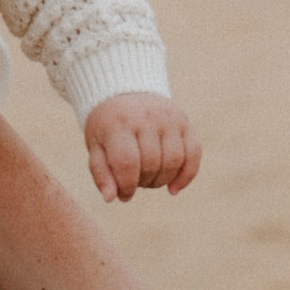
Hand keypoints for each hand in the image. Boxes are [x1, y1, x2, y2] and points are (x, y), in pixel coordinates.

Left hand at [83, 93, 200, 202]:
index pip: (128, 163)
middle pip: (152, 164)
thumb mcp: (96, 146)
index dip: (127, 186)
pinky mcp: (184, 122)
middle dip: (144, 183)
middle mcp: (146, 117)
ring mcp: (169, 118)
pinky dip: (186, 176)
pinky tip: (173, 189)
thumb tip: (111, 198)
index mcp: (119, 123)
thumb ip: (101, 173)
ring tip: (149, 179)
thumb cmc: (107, 126)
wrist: (124, 92)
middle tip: (136, 182)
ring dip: (162, 180)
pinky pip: (194, 153)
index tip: (124, 194)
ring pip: (174, 161)